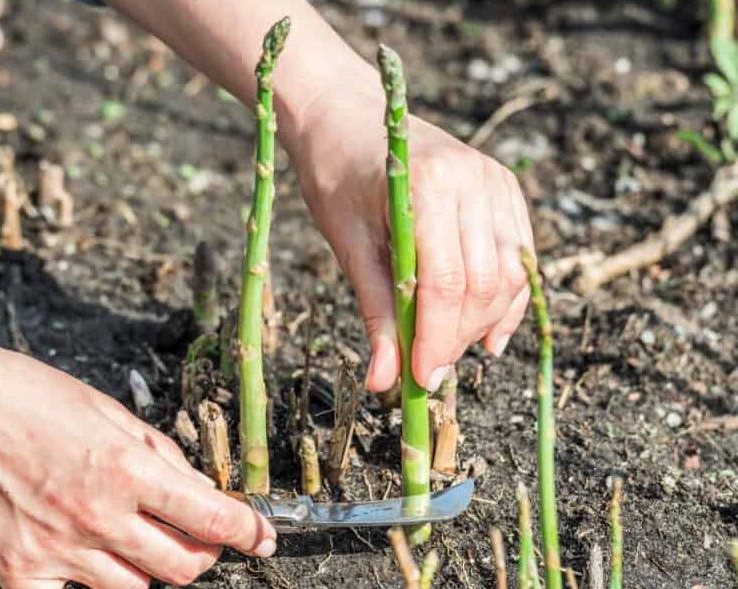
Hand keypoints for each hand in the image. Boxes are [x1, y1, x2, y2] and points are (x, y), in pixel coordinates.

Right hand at [0, 345, 275, 588]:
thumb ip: (161, 457)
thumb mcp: (111, 412)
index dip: (249, 531)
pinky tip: (86, 557)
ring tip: (130, 534)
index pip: (212, 517)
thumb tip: (201, 491)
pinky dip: (90, 585)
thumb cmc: (30, 395)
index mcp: (128, 468)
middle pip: (182, 568)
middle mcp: (98, 515)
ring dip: (148, 568)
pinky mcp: (17, 571)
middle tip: (195, 535)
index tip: (262, 538)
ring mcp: (57, 550)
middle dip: (202, 553)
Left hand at [288, 93, 533, 392]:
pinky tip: (485, 333)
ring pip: (509, 275)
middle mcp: (475, 180)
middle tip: (425, 367)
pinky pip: (519, 257)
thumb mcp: (348, 246)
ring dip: (480, 322)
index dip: (436, 340)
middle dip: (457, 336)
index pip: (447, 284)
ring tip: (445, 344)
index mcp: (430, 187)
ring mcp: (496, 181)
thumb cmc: (337, 176)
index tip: (420, 378)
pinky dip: (505, 299)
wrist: (348, 115)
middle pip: (484, 285)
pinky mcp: (505, 188)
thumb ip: (375, 312)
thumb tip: (384, 381)